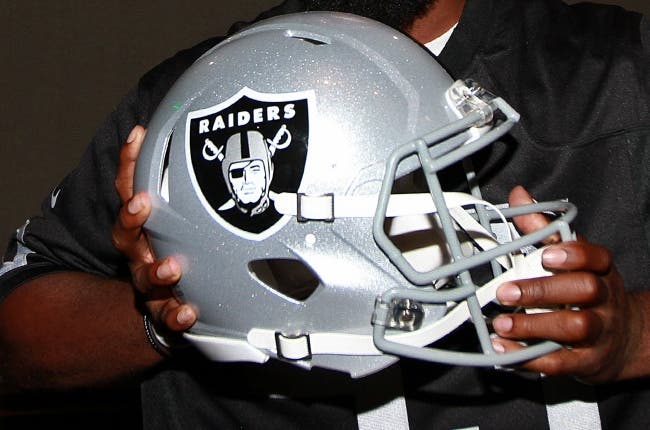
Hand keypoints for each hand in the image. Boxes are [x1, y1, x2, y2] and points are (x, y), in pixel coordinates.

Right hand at [111, 125, 195, 331]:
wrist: (171, 301)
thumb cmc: (178, 248)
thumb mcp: (179, 217)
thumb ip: (190, 188)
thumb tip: (216, 140)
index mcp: (142, 225)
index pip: (130, 188)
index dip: (130, 162)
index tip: (138, 136)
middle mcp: (140, 251)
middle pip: (125, 233)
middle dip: (131, 217)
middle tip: (141, 204)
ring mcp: (149, 282)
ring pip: (144, 278)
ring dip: (157, 271)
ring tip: (172, 268)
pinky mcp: (163, 310)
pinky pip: (165, 316)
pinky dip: (176, 315)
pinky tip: (188, 312)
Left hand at [491, 186, 642, 382]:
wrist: (623, 339)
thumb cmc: (588, 291)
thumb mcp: (570, 256)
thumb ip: (542, 228)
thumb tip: (520, 195)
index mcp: (598, 270)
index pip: (595, 257)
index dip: (573, 255)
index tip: (546, 254)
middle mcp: (603, 299)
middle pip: (583, 291)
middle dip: (543, 291)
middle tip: (506, 292)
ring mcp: (599, 332)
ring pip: (574, 328)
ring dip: (533, 326)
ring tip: (501, 323)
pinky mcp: (587, 361)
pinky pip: (560, 361)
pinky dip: (530, 357)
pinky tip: (505, 350)